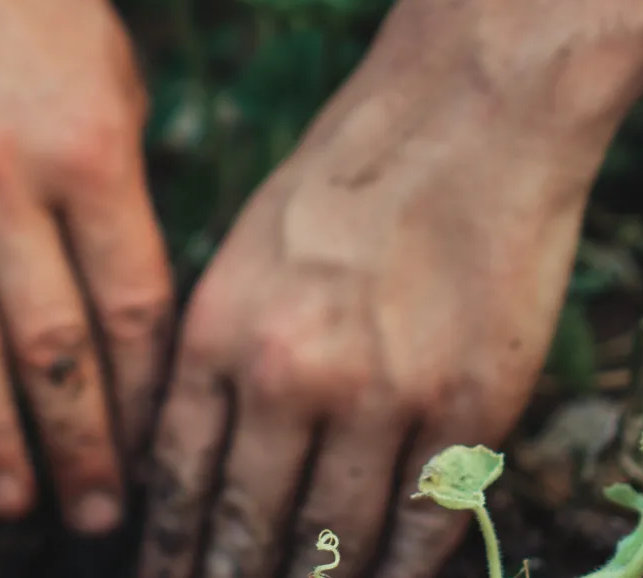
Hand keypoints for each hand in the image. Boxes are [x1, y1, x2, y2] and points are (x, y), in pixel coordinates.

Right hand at [0, 0, 170, 533]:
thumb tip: (131, 326)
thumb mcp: (115, 88)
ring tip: (10, 501)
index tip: (153, 455)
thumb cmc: (39, 11)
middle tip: (93, 519)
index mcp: (90, 151)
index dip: (143, 398)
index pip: (128, 309)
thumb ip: (121, 202)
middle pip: (49, 348)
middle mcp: (0, 177)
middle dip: (78, 447)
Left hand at [134, 47, 602, 577]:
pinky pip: (426, 522)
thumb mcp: (242, 255)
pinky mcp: (470, 406)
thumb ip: (213, 358)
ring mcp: (384, 397)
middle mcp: (290, 377)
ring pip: (336, 538)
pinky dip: (401, 568)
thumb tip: (186, 463)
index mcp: (220, 335)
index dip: (172, 549)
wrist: (470, 110)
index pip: (179, 481)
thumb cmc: (348, 175)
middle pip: (249, 525)